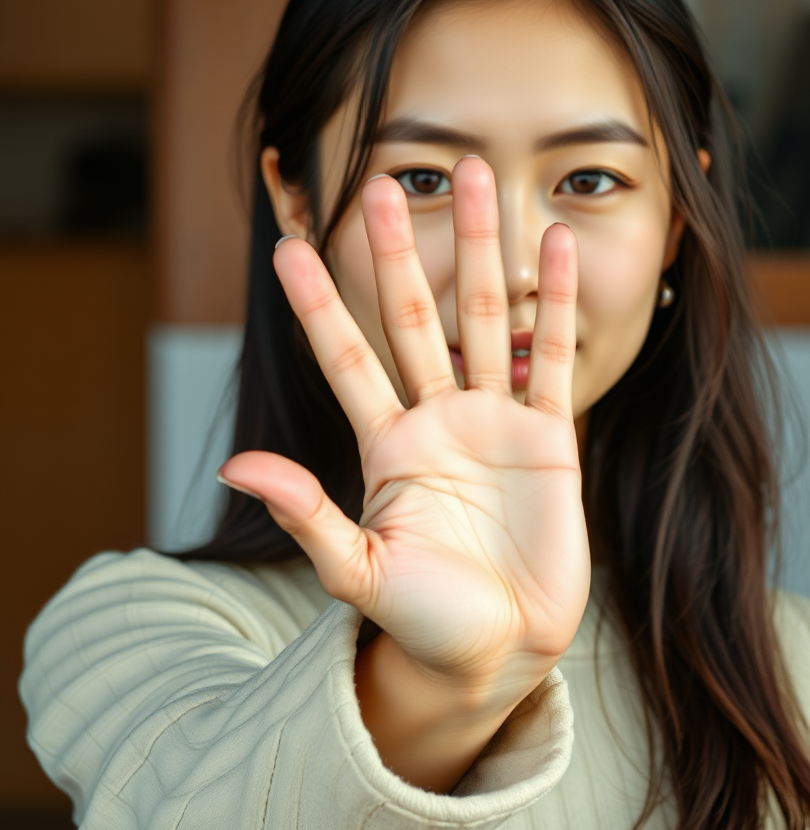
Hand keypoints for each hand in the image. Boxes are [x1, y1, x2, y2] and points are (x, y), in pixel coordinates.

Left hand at [220, 157, 589, 747]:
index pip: (346, 358)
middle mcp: (437, 419)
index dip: (319, 305)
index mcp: (386, 446)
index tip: (288, 247)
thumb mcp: (357, 572)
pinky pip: (550, 357)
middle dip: (400, 252)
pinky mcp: (549, 436)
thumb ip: (307, 515)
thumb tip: (233, 466)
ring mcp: (495, 421)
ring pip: (485, 317)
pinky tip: (552, 246)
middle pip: (416, 316)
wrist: (500, 651)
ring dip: (481, 249)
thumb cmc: (424, 621)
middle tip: (385, 184)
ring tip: (473, 178)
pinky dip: (555, 302)